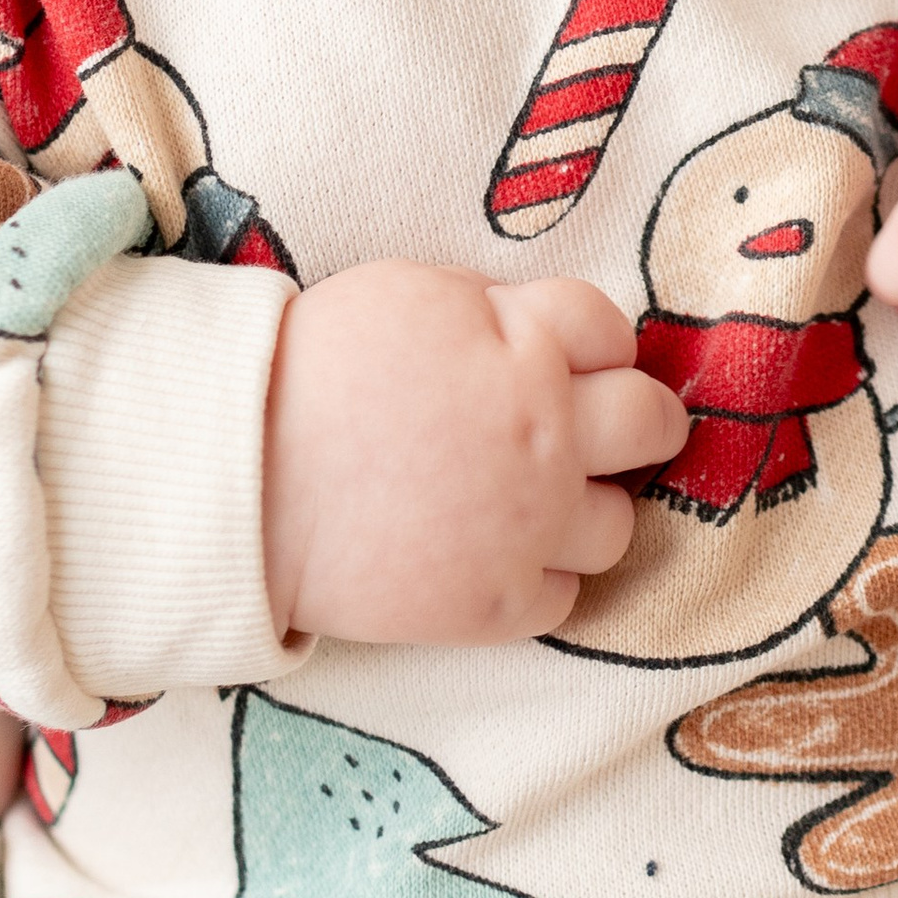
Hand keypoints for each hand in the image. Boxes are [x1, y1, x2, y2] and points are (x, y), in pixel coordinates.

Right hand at [262, 263, 688, 646]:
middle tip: (601, 430)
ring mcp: (530, 525)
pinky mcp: (498, 602)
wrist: (246, 480)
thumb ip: (495, 310)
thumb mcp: (413, 295)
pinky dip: (538, 577)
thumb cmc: (316, 370)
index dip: (593, 342)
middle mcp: (547, 436)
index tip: (571, 358)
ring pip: (619, 523)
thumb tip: (542, 332)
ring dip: (586, 508)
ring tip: (532, 502)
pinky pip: (566, 595)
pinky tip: (493, 553)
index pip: (612, 330)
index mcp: (526, 347)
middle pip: (652, 423)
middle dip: (636, 420)